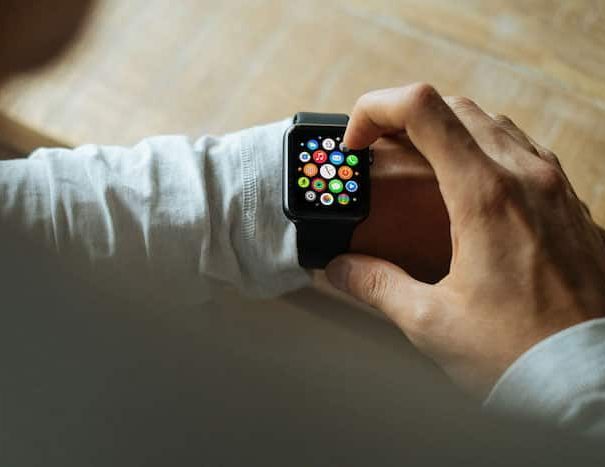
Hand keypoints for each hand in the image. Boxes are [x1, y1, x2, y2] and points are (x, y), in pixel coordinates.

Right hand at [326, 84, 604, 397]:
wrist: (588, 376)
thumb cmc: (519, 352)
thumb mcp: (431, 322)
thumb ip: (376, 285)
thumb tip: (339, 270)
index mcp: (485, 195)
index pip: (422, 109)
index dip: (375, 110)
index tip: (357, 144)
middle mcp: (525, 176)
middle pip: (454, 107)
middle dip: (404, 118)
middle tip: (378, 153)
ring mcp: (554, 185)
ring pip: (492, 123)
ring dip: (446, 130)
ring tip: (418, 166)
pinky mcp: (569, 203)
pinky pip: (522, 150)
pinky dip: (483, 150)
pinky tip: (467, 187)